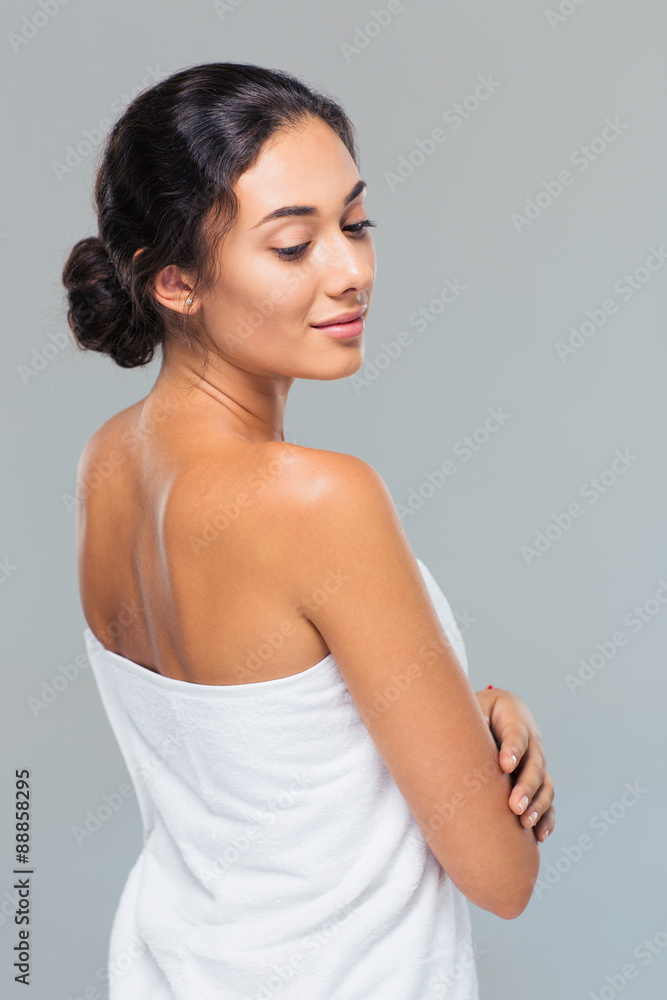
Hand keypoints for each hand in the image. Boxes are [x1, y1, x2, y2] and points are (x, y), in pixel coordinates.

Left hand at [475, 687, 554, 843]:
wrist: (499, 712)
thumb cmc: (479, 712)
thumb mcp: (473, 707)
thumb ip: (469, 719)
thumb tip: (454, 735)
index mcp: (514, 719)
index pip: (516, 734)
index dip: (512, 749)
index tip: (504, 765)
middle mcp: (531, 742)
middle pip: (534, 764)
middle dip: (526, 786)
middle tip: (515, 805)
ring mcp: (536, 763)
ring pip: (545, 784)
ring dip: (537, 805)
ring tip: (525, 822)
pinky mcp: (537, 781)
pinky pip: (547, 800)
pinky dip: (546, 818)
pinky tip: (538, 836)